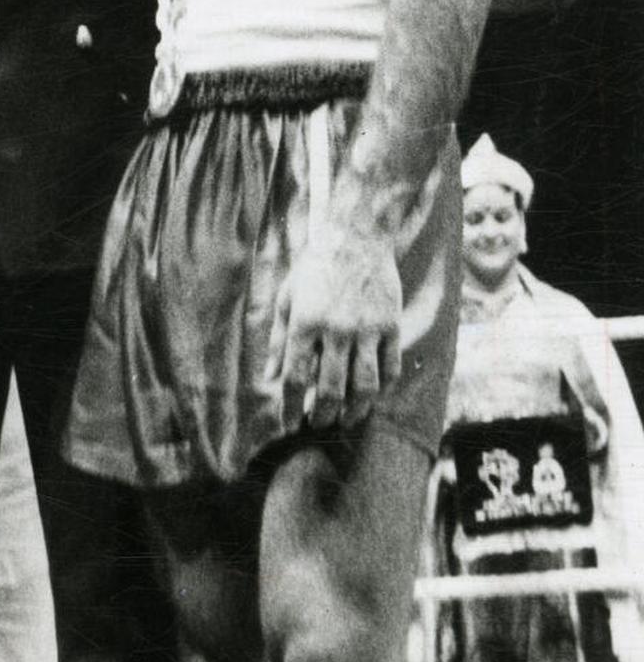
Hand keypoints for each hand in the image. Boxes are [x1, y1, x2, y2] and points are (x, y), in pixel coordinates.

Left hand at [264, 229, 401, 433]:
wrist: (357, 235)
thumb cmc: (315, 266)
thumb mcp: (287, 297)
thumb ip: (278, 340)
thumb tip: (270, 379)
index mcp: (306, 322)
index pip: (297, 378)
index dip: (291, 406)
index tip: (290, 422)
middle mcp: (336, 329)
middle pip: (332, 390)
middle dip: (324, 416)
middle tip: (319, 426)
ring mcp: (368, 329)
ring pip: (366, 387)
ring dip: (356, 411)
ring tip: (347, 421)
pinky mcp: (391, 325)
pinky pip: (390, 368)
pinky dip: (382, 388)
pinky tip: (373, 396)